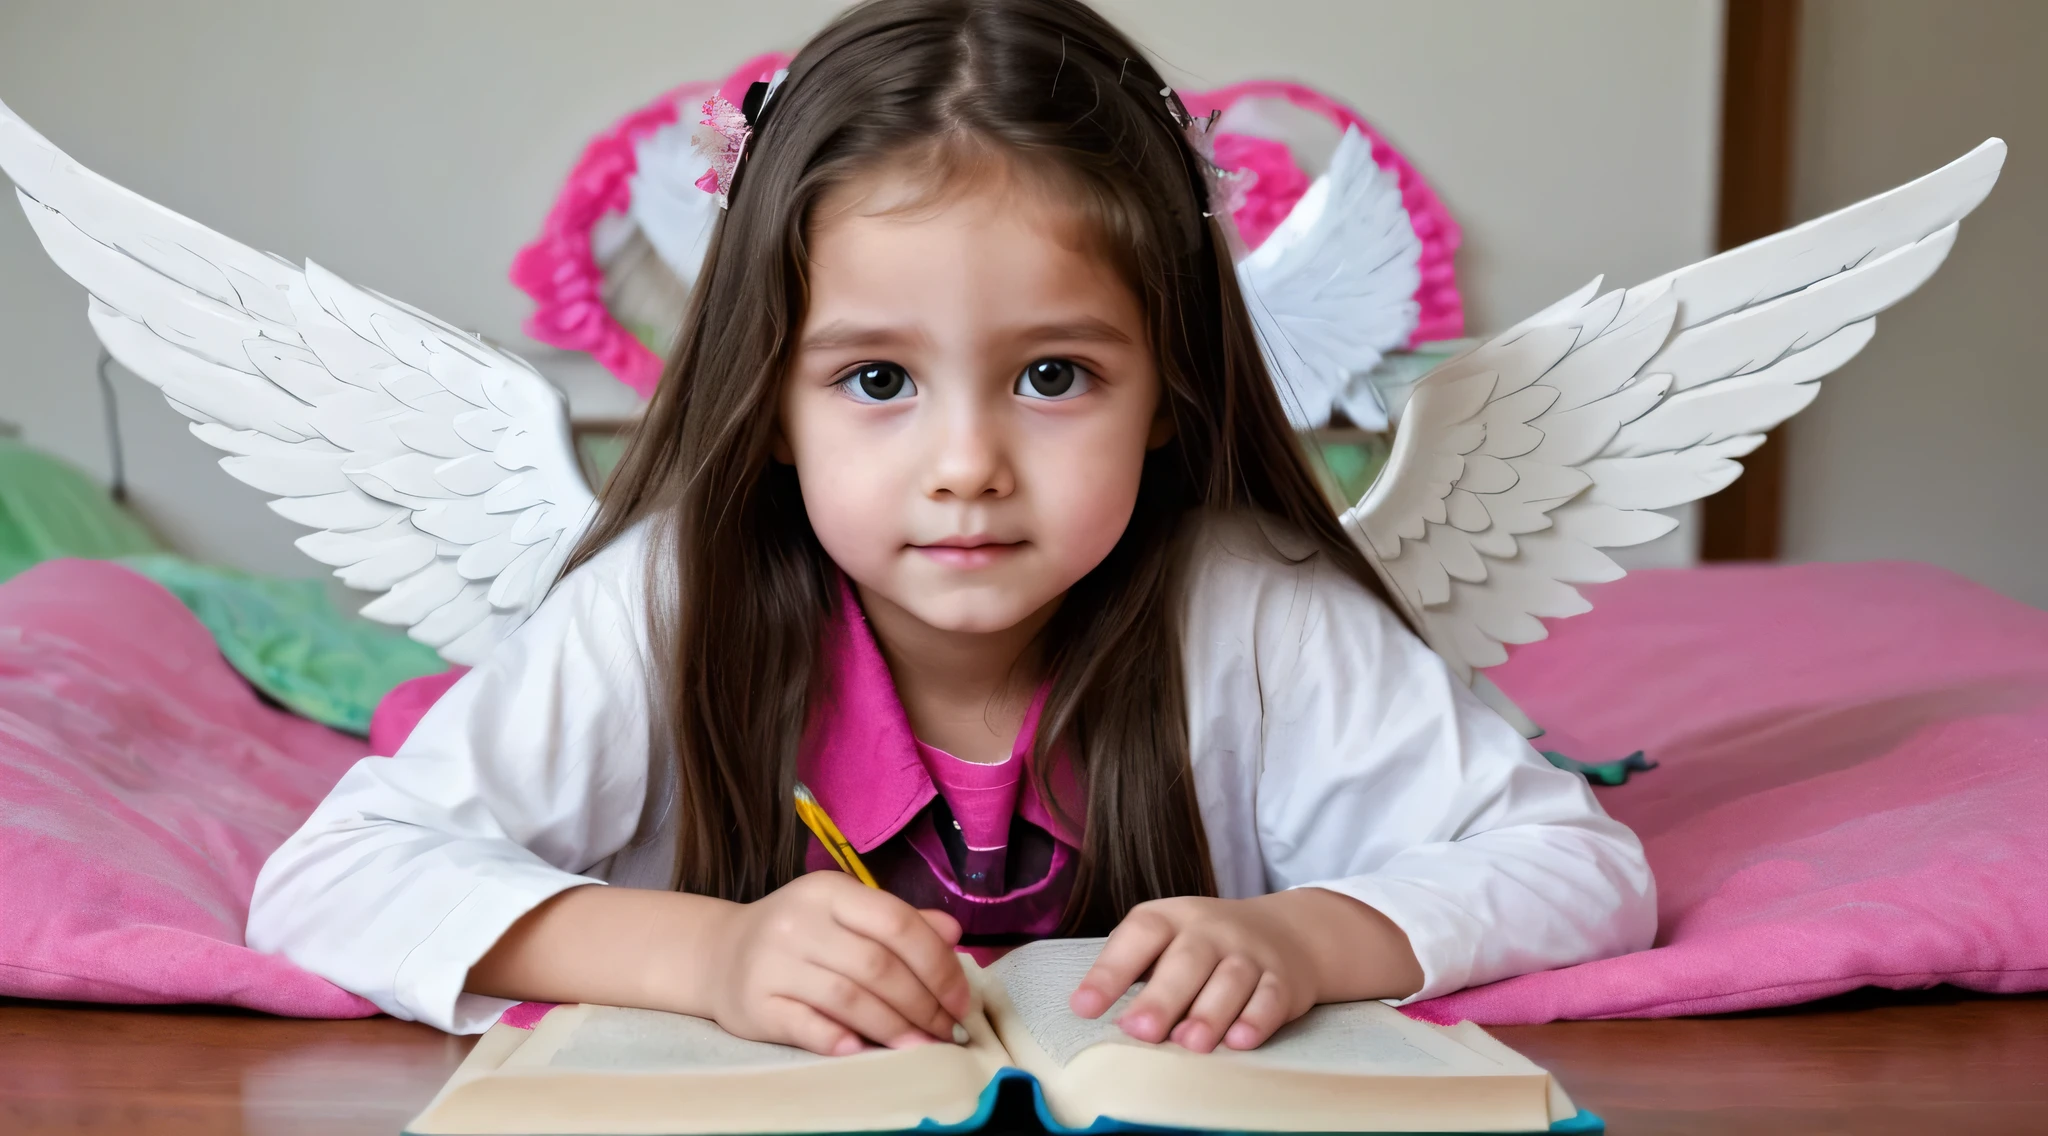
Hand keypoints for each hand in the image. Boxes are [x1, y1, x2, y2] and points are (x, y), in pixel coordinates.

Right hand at [699, 872, 972, 1055]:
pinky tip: (864, 1052)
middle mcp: (798, 921)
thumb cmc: (798, 936)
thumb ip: (899, 923)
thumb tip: (954, 933)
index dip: (937, 964)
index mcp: (830, 891)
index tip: (961, 999)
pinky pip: (806, 1025)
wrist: (718, 955)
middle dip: (922, 1004)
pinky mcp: (754, 1003)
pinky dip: (840, 1040)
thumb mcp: (846, 916)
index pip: (896, 922)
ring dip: (893, 1027)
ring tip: (922, 1047)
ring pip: (848, 998)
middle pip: (877, 965)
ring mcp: (773, 962)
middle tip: (948, 1031)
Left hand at [1067, 889, 1421, 1052]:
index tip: (1085, 1007)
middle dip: (1163, 998)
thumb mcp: (1168, 939)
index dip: (1110, 970)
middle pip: (1187, 960)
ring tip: (1191, 1043)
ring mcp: (1250, 953)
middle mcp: (1210, 930)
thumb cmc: (1205, 945)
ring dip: (1210, 1012)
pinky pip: (1271, 997)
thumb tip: (1088, 1010)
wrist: (1287, 931)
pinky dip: (1257, 1019)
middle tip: (1140, 1031)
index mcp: (1171, 918)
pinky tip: (1240, 1040)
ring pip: (1231, 979)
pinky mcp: (1283, 980)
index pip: (1139, 935)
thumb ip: (1134, 969)